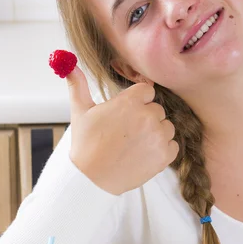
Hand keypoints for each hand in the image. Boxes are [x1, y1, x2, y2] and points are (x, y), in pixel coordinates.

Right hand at [65, 66, 178, 194]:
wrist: (91, 179)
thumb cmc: (85, 145)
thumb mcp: (80, 111)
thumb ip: (78, 84)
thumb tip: (69, 64)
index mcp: (129, 102)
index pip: (147, 91)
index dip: (138, 101)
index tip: (127, 113)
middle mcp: (147, 116)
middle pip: (157, 109)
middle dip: (145, 118)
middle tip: (127, 132)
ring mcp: (158, 137)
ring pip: (167, 127)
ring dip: (156, 133)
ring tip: (135, 144)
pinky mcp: (164, 156)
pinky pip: (172, 145)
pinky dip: (162, 150)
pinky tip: (144, 154)